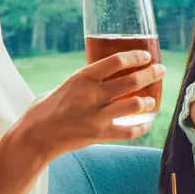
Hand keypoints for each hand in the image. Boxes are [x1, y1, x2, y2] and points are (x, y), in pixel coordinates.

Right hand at [19, 51, 164, 158]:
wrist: (34, 138)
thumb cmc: (44, 110)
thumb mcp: (64, 87)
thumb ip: (84, 82)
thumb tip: (103, 77)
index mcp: (82, 78)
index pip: (116, 61)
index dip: (135, 56)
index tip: (146, 56)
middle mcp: (92, 95)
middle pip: (131, 80)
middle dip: (151, 74)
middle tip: (160, 71)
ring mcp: (97, 115)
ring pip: (135, 105)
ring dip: (148, 102)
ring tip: (152, 101)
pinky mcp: (99, 134)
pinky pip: (129, 131)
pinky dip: (141, 128)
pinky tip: (146, 124)